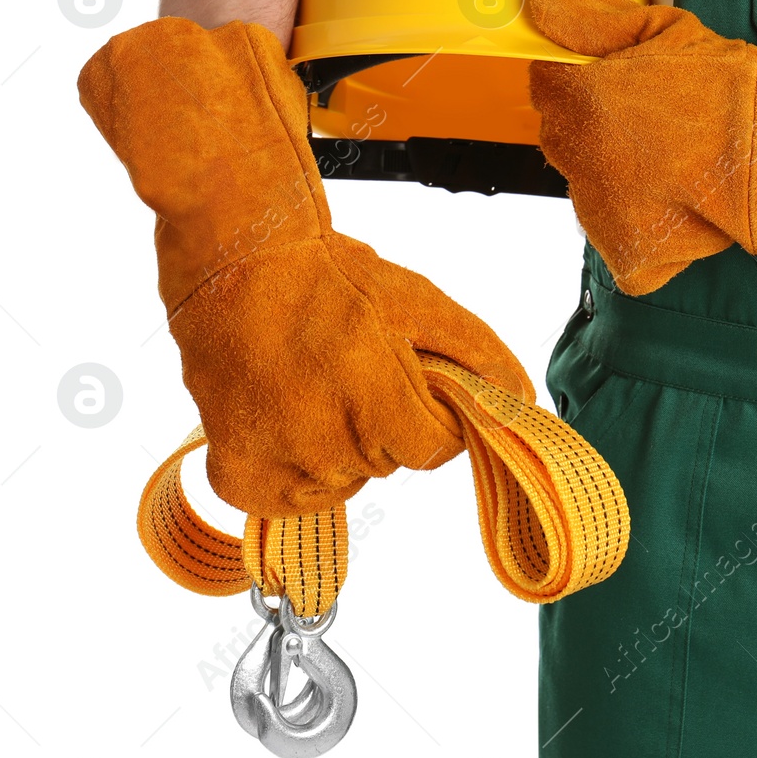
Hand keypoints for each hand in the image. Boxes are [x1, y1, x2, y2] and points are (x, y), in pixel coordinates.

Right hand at [79, 16, 533, 514]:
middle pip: (386, 464)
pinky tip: (288, 426)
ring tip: (314, 388)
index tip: (406, 379)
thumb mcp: (420, 302)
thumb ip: (479, 355)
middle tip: (351, 370)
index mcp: (377, 401)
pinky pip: (283, 501)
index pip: (433, 449)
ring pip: (339, 483)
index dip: (429, 413)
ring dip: (338, 449)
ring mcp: (275, 461)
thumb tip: (521, 400)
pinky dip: (289, 476)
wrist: (237, 256)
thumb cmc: (333, 275)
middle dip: (382, 424)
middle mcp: (324, 443)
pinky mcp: (234, 470)